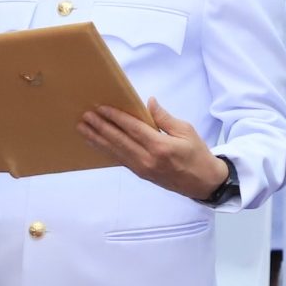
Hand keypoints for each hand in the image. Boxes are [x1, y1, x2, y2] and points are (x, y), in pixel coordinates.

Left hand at [79, 96, 228, 199]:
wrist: (203, 182)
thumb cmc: (197, 154)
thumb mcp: (186, 131)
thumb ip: (164, 118)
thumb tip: (149, 102)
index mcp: (160, 146)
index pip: (133, 129)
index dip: (116, 118)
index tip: (101, 108)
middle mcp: (148, 159)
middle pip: (119, 140)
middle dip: (100, 127)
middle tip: (85, 116)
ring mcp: (142, 168)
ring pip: (115, 151)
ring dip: (97, 139)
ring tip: (83, 128)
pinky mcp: (140, 174)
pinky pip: (120, 159)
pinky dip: (106, 150)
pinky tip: (96, 143)